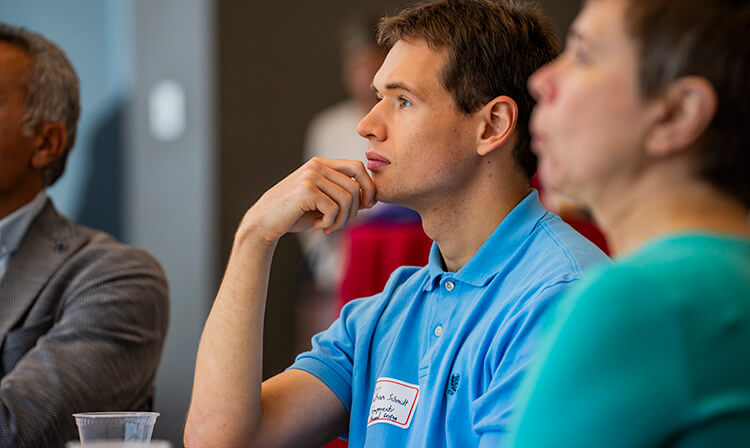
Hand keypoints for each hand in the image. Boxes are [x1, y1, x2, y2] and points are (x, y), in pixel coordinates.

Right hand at [240, 157, 376, 243]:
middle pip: (356, 187)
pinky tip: (317, 226)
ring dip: (342, 220)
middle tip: (340, 224)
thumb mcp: (322, 203)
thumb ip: (342, 197)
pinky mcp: (305, 190)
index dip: (369, 187)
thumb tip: (370, 200)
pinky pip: (334, 209)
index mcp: (322, 164)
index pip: (358, 167)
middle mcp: (317, 165)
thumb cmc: (295, 214)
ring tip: (328, 227)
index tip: (367, 206)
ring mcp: (311, 176)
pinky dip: (330, 223)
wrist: (264, 222)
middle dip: (354, 212)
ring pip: (347, 199)